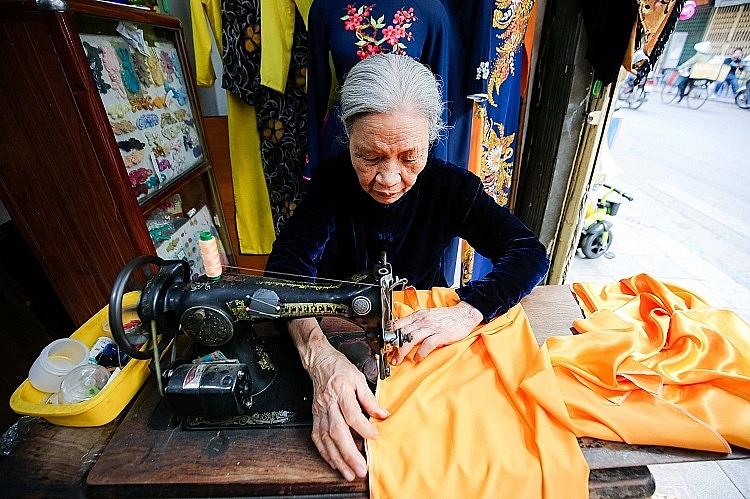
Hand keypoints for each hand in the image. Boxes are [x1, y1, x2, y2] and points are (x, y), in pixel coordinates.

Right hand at [287, 318, 388, 480]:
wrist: (319, 362)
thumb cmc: (339, 368)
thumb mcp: (359, 378)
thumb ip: (370, 399)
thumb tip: (383, 414)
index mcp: (341, 391)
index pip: (351, 414)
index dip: (363, 428)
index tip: (374, 437)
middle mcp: (328, 403)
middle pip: (337, 431)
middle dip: (349, 453)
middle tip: (360, 468)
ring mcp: (320, 411)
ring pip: (326, 438)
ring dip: (337, 458)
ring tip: (348, 472)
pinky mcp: (315, 416)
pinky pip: (318, 437)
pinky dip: (325, 452)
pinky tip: (333, 462)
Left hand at [390, 301, 482, 365]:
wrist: (464, 314)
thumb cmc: (447, 317)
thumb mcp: (428, 315)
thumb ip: (416, 322)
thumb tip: (403, 330)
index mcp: (418, 316)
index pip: (399, 324)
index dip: (390, 335)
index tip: (385, 344)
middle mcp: (423, 320)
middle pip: (403, 332)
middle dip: (394, 346)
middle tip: (390, 357)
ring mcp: (431, 327)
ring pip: (411, 338)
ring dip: (402, 351)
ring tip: (398, 360)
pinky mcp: (441, 334)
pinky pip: (427, 344)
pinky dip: (421, 352)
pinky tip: (417, 358)